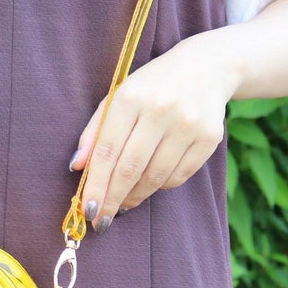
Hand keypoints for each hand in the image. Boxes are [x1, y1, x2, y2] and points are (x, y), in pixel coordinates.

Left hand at [69, 29, 239, 230]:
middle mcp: (161, 109)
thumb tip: (77, 166)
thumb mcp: (118, 98)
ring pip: (155, 177)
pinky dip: (160, 186)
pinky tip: (150, 183)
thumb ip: (95, 132)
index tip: (88, 209)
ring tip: (124, 202)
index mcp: (131, 98)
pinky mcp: (210, 137)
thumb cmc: (151, 87)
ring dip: (135, 196)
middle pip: (130, 169)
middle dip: (113, 200)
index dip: (96, 186)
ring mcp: (188, 124)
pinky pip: (178, 176)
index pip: (107, 151)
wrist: (207, 67)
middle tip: (102, 220)